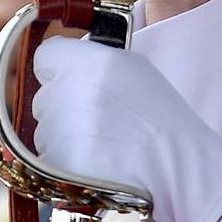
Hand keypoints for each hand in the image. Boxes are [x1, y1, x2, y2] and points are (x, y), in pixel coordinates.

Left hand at [33, 36, 221, 221]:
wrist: (177, 167)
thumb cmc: (162, 118)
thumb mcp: (136, 69)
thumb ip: (95, 59)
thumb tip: (65, 60)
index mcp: (93, 62)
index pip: (46, 54)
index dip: (58, 67)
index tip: (71, 78)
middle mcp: (72, 91)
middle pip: (44, 95)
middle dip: (64, 106)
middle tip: (99, 118)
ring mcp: (61, 129)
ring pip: (44, 129)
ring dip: (63, 136)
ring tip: (102, 143)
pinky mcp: (57, 163)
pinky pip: (48, 158)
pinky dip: (65, 161)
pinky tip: (96, 161)